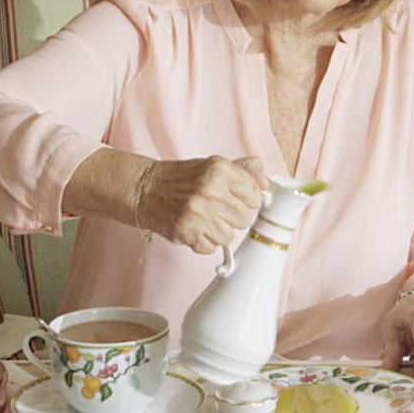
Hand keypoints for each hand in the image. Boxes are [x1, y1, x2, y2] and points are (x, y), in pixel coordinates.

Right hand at [138, 156, 268, 254]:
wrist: (145, 189)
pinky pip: (211, 247)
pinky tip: (193, 227)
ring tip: (202, 218)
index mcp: (219, 169)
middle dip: (232, 216)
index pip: (255, 195)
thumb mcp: (214, 165)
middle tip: (215, 208)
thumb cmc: (182, 178)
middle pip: (244, 219)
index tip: (235, 199)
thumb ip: (245, 171)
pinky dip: (203, 241)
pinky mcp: (186, 232)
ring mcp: (197, 212)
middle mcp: (210, 190)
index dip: (246, 200)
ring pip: (229, 236)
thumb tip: (268, 185)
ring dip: (217, 231)